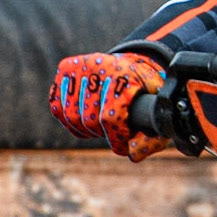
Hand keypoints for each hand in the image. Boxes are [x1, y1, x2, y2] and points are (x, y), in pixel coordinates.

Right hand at [50, 52, 169, 161]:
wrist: (132, 63)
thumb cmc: (146, 90)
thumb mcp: (158, 109)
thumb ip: (151, 136)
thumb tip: (131, 154)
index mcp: (125, 74)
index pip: (111, 118)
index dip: (116, 138)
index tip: (122, 145)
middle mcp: (100, 65)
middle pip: (89, 119)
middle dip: (102, 133)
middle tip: (113, 133)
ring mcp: (80, 66)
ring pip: (71, 115)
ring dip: (86, 129)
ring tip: (101, 127)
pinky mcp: (65, 70)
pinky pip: (58, 108)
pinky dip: (70, 121)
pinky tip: (86, 120)